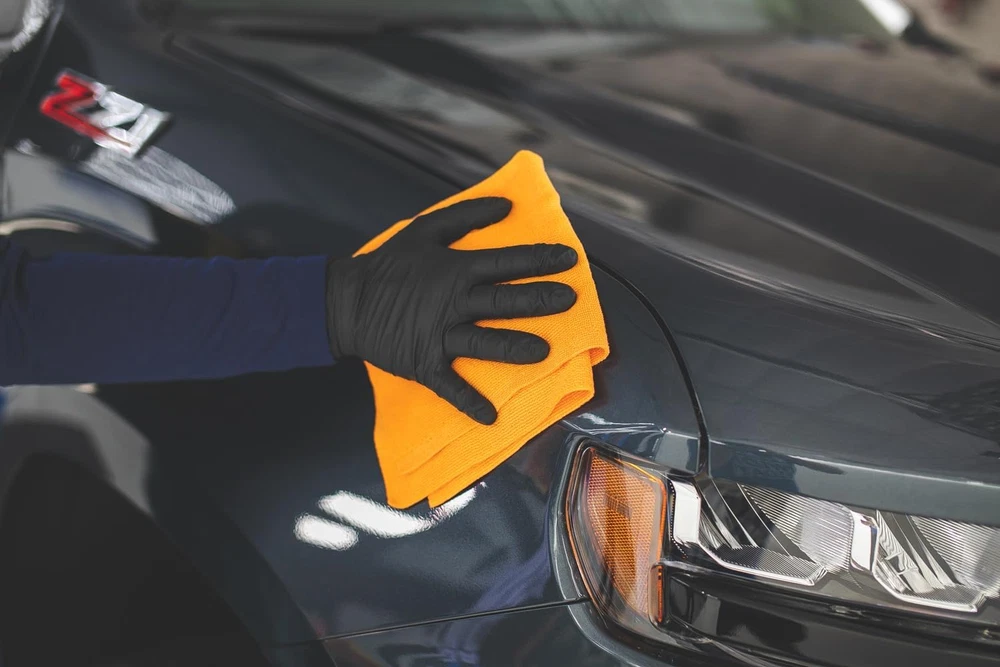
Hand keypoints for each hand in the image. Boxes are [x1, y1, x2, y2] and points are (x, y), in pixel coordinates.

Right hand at [326, 197, 577, 423]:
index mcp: (455, 269)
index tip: (569, 260)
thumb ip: (466, 216)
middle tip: (569, 299)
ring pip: (484, 342)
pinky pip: (449, 386)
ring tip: (543, 352)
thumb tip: (506, 204)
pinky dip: (468, 402)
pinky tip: (491, 417)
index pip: (506, 262)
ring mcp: (439, 335)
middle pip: (502, 301)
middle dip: (538, 300)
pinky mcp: (424, 363)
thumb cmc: (389, 264)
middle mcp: (452, 302)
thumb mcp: (424, 229)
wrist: (347, 301)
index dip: (539, 259)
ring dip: (513, 347)